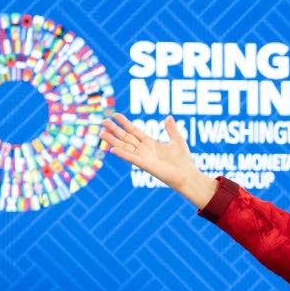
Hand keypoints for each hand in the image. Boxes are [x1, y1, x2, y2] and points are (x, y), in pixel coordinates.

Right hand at [101, 113, 217, 207]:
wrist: (188, 176)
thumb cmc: (184, 161)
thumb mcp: (177, 141)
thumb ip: (171, 129)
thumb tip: (168, 117)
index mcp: (150, 143)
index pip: (134, 131)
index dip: (124, 123)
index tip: (115, 115)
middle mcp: (144, 150)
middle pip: (126, 138)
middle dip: (114, 130)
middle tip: (103, 121)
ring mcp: (144, 158)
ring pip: (125, 147)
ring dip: (113, 141)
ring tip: (101, 133)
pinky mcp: (146, 166)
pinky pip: (132, 159)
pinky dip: (122, 154)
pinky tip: (112, 149)